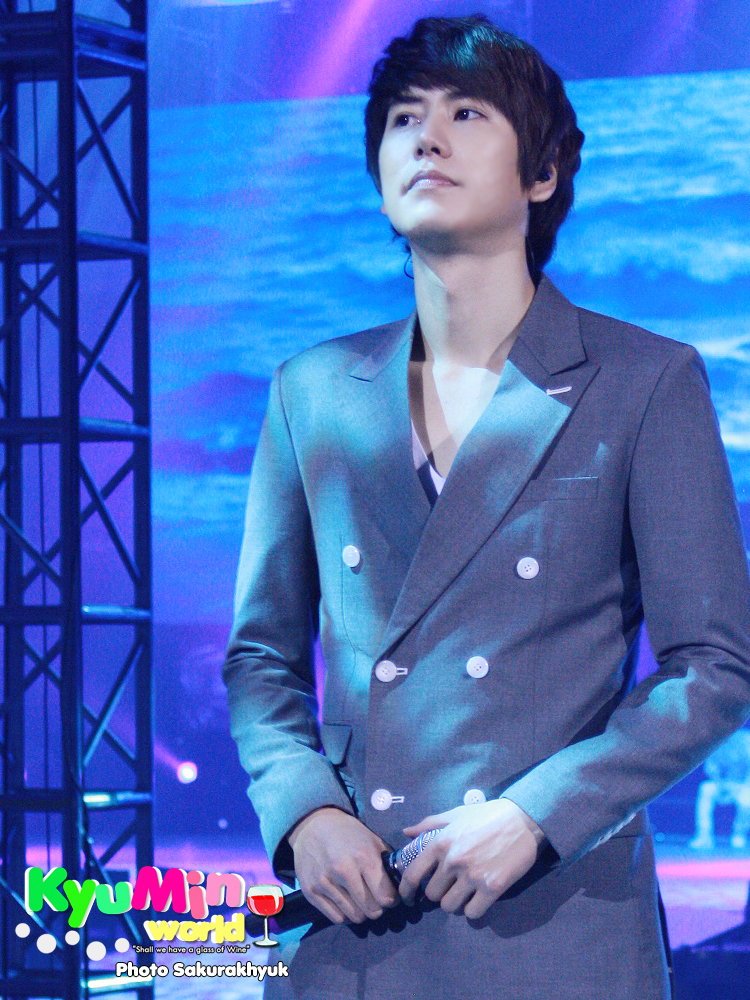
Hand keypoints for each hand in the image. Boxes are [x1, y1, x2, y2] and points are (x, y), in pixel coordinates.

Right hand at [287, 807, 397, 923]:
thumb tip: (400, 884)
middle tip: (375, 899)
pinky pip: (337, 918)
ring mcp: (325, 882)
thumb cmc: (348, 833)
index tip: (390, 896)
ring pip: (355, 917)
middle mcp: (344, 871)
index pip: (385, 897)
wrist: (313, 826)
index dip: (392, 899)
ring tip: (360, 900)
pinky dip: (345, 914)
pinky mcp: (311, 892)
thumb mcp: (372, 840)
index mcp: (363, 856)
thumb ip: (386, 863)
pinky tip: (346, 902)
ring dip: (361, 912)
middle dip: (378, 908)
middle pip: (372, 911)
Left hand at [398, 798, 542, 918]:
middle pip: (432, 894)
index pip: (413, 874)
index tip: (408, 897)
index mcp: (441, 842)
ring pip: (450, 906)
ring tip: (464, 892)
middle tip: (449, 885)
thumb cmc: (487, 815)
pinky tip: (478, 898)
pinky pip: (472, 913)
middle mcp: (453, 861)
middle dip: (439, 892)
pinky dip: (473, 909)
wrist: (523, 820)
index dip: (406, 890)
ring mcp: (473, 876)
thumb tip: (406, 832)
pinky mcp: (492, 888)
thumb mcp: (456, 814)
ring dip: (455, 902)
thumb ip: (430, 824)